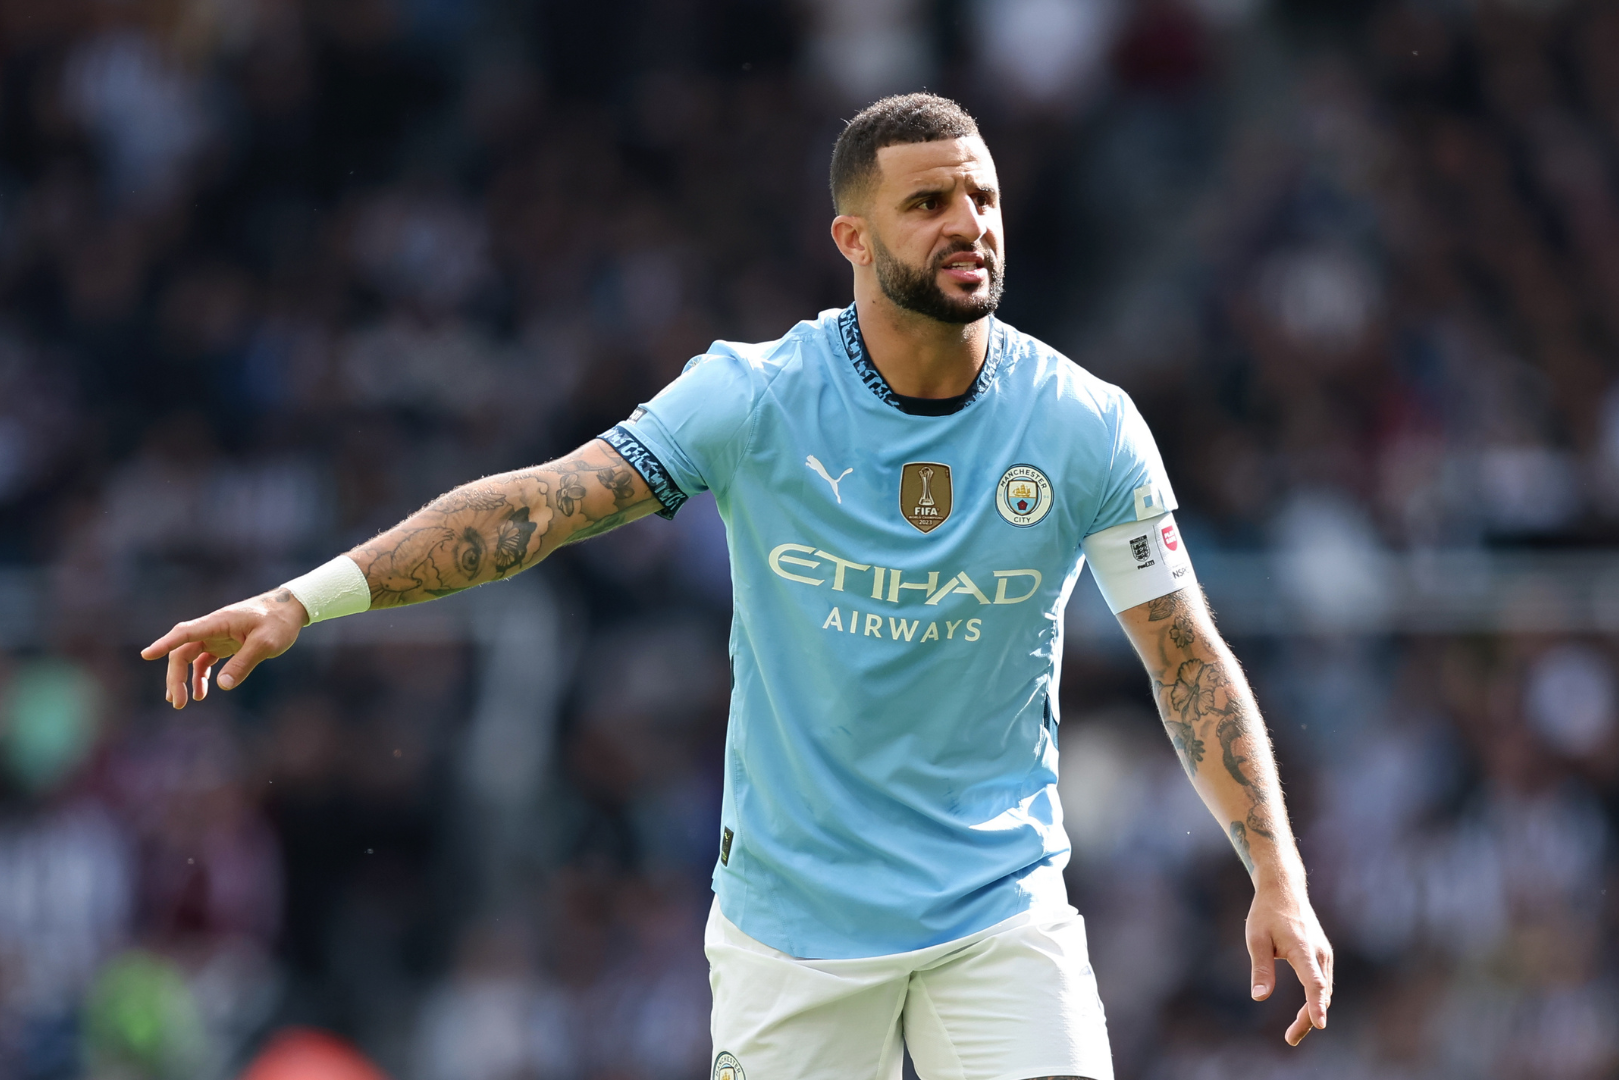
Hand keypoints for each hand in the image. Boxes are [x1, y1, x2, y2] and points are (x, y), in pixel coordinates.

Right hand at [140, 588, 307, 707]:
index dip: (164, 644)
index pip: (184, 633)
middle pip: (182, 652)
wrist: (291, 609)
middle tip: (178, 702)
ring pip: (189, 657)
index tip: (147, 655)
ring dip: (184, 679)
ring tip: (183, 702)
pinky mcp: (224, 643)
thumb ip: (244, 663)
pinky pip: (204, 660)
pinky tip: (201, 692)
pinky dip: (200, 676)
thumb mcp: (266, 643)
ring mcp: (217, 636)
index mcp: (218, 622)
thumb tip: (222, 686)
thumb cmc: (279, 622)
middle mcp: (212, 628)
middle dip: (176, 677)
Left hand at [1246, 878, 1332, 1045]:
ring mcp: (1323, 954)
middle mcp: (1319, 953)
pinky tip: (1305, 1013)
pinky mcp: (1322, 955)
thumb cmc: (1267, 913)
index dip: (1315, 1004)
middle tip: (1290, 1039)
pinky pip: (1323, 983)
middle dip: (1309, 1019)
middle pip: (1321, 993)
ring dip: (1312, 1012)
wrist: (1284, 889)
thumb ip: (1261, 968)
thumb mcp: (1256, 938)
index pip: (1313, 982)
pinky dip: (1316, 1000)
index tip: (1319, 1023)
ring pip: (1324, 991)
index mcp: (1302, 948)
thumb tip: (1259, 997)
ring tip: (1293, 1033)